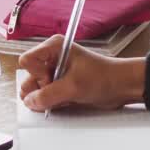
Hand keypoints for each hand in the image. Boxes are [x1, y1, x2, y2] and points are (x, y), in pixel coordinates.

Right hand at [18, 35, 144, 111]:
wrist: (122, 87)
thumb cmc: (104, 77)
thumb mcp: (74, 86)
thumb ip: (48, 95)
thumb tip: (30, 101)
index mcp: (53, 48)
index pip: (27, 61)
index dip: (36, 74)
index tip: (52, 79)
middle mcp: (51, 58)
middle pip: (28, 77)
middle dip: (41, 90)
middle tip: (58, 92)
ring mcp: (55, 72)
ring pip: (36, 89)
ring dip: (47, 98)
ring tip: (65, 97)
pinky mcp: (59, 85)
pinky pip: (46, 96)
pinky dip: (54, 102)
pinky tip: (67, 101)